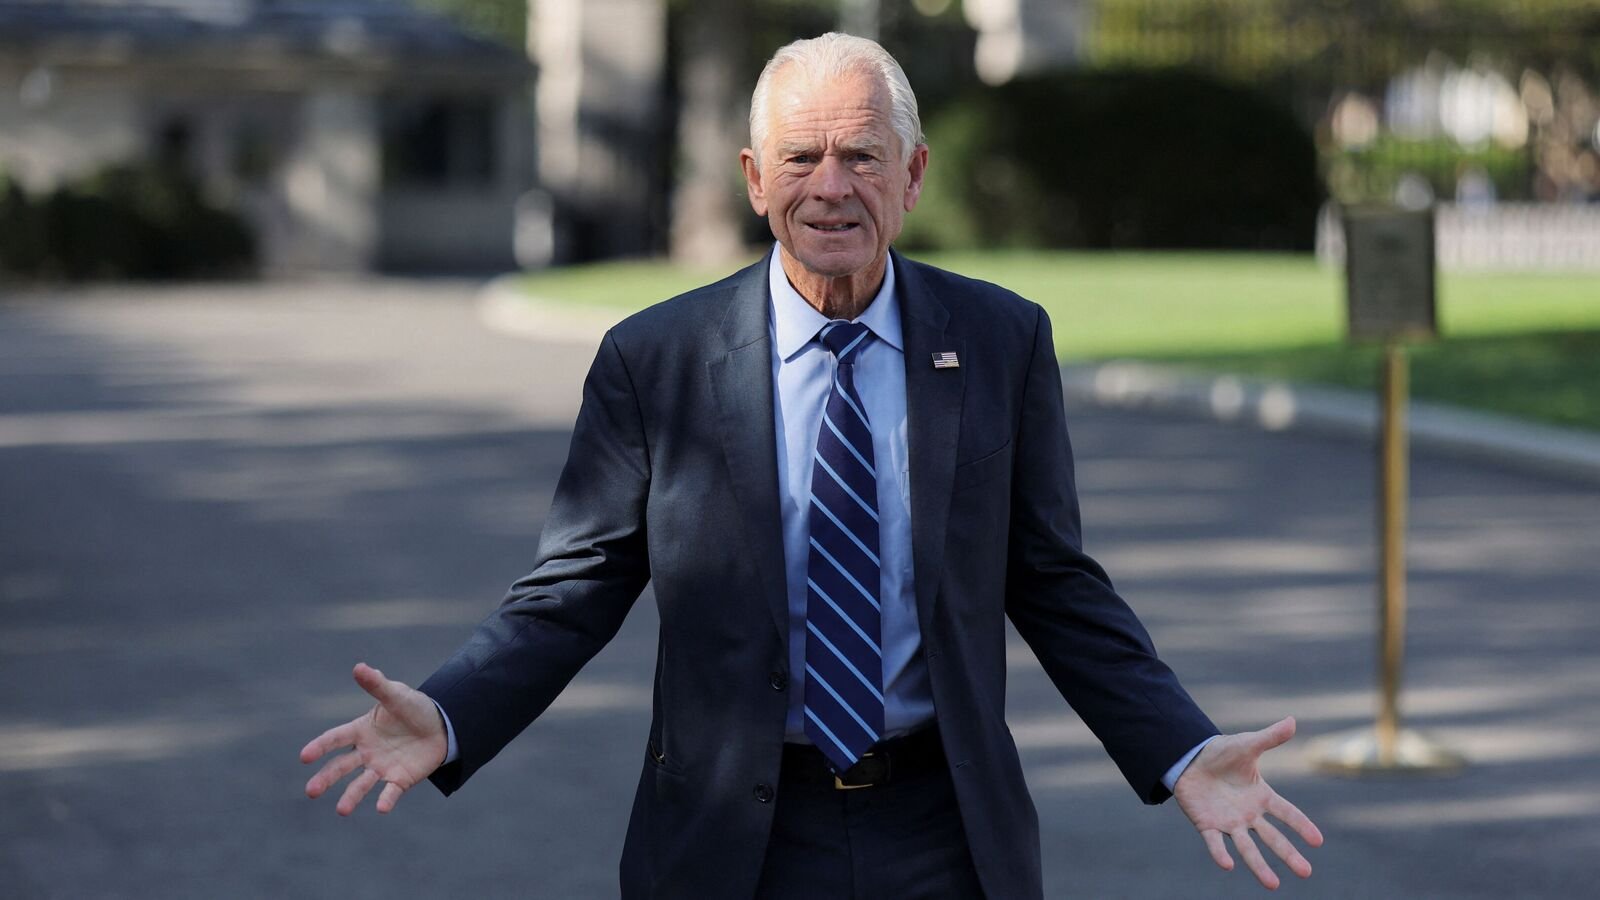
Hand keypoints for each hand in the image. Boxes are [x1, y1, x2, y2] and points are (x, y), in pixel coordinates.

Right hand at [300, 663, 447, 815]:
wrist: (442, 726)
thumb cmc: (414, 708)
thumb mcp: (396, 694)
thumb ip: (377, 685)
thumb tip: (359, 667)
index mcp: (361, 730)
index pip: (335, 738)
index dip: (319, 747)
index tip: (304, 756)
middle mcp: (366, 752)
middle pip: (341, 766)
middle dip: (326, 778)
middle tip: (310, 792)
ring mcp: (381, 767)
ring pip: (361, 784)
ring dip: (351, 796)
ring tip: (342, 810)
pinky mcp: (399, 779)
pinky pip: (390, 791)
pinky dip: (386, 800)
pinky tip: (382, 808)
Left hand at [1173, 716, 1323, 889]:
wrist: (1189, 759)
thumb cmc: (1221, 753)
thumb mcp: (1247, 744)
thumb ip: (1270, 737)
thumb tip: (1293, 720)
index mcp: (1261, 796)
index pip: (1286, 813)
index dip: (1301, 825)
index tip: (1317, 841)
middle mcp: (1249, 814)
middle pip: (1272, 838)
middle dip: (1289, 855)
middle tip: (1306, 872)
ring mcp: (1229, 822)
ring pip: (1247, 848)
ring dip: (1260, 865)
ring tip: (1273, 885)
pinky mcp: (1208, 825)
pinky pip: (1215, 843)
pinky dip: (1220, 853)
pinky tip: (1228, 865)